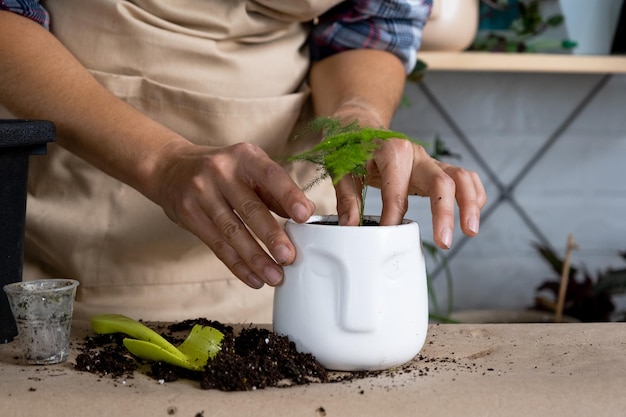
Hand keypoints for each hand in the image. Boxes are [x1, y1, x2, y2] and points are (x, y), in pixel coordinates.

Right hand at [151, 141, 315, 287]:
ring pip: (232, 232)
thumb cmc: (224, 171)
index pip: (271, 175)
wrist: (171, 168)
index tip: (304, 216)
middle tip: (289, 257)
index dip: (288, 195)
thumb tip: (306, 214)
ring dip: (256, 258)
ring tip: (275, 275)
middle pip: (249, 208)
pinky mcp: (189, 215)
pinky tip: (254, 278)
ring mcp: (202, 193)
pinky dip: (238, 265)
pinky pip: (217, 245)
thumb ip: (275, 190)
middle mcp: (221, 171)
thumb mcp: (249, 168)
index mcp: (244, 156)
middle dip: (271, 236)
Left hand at [335, 138, 486, 249]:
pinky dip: (472, 193)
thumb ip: (347, 198)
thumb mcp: (340, 169)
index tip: (388, 238)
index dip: (393, 219)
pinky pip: (462, 177)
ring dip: (470, 203)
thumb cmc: (348, 146)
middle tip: (444, 242)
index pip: (397, 193)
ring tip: (471, 231)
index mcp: (392, 151)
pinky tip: (471, 215)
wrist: (357, 124)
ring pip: (460, 177)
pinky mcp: (433, 168)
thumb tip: (352, 227)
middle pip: (442, 182)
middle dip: (445, 213)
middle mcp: (416, 154)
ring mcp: (428, 161)